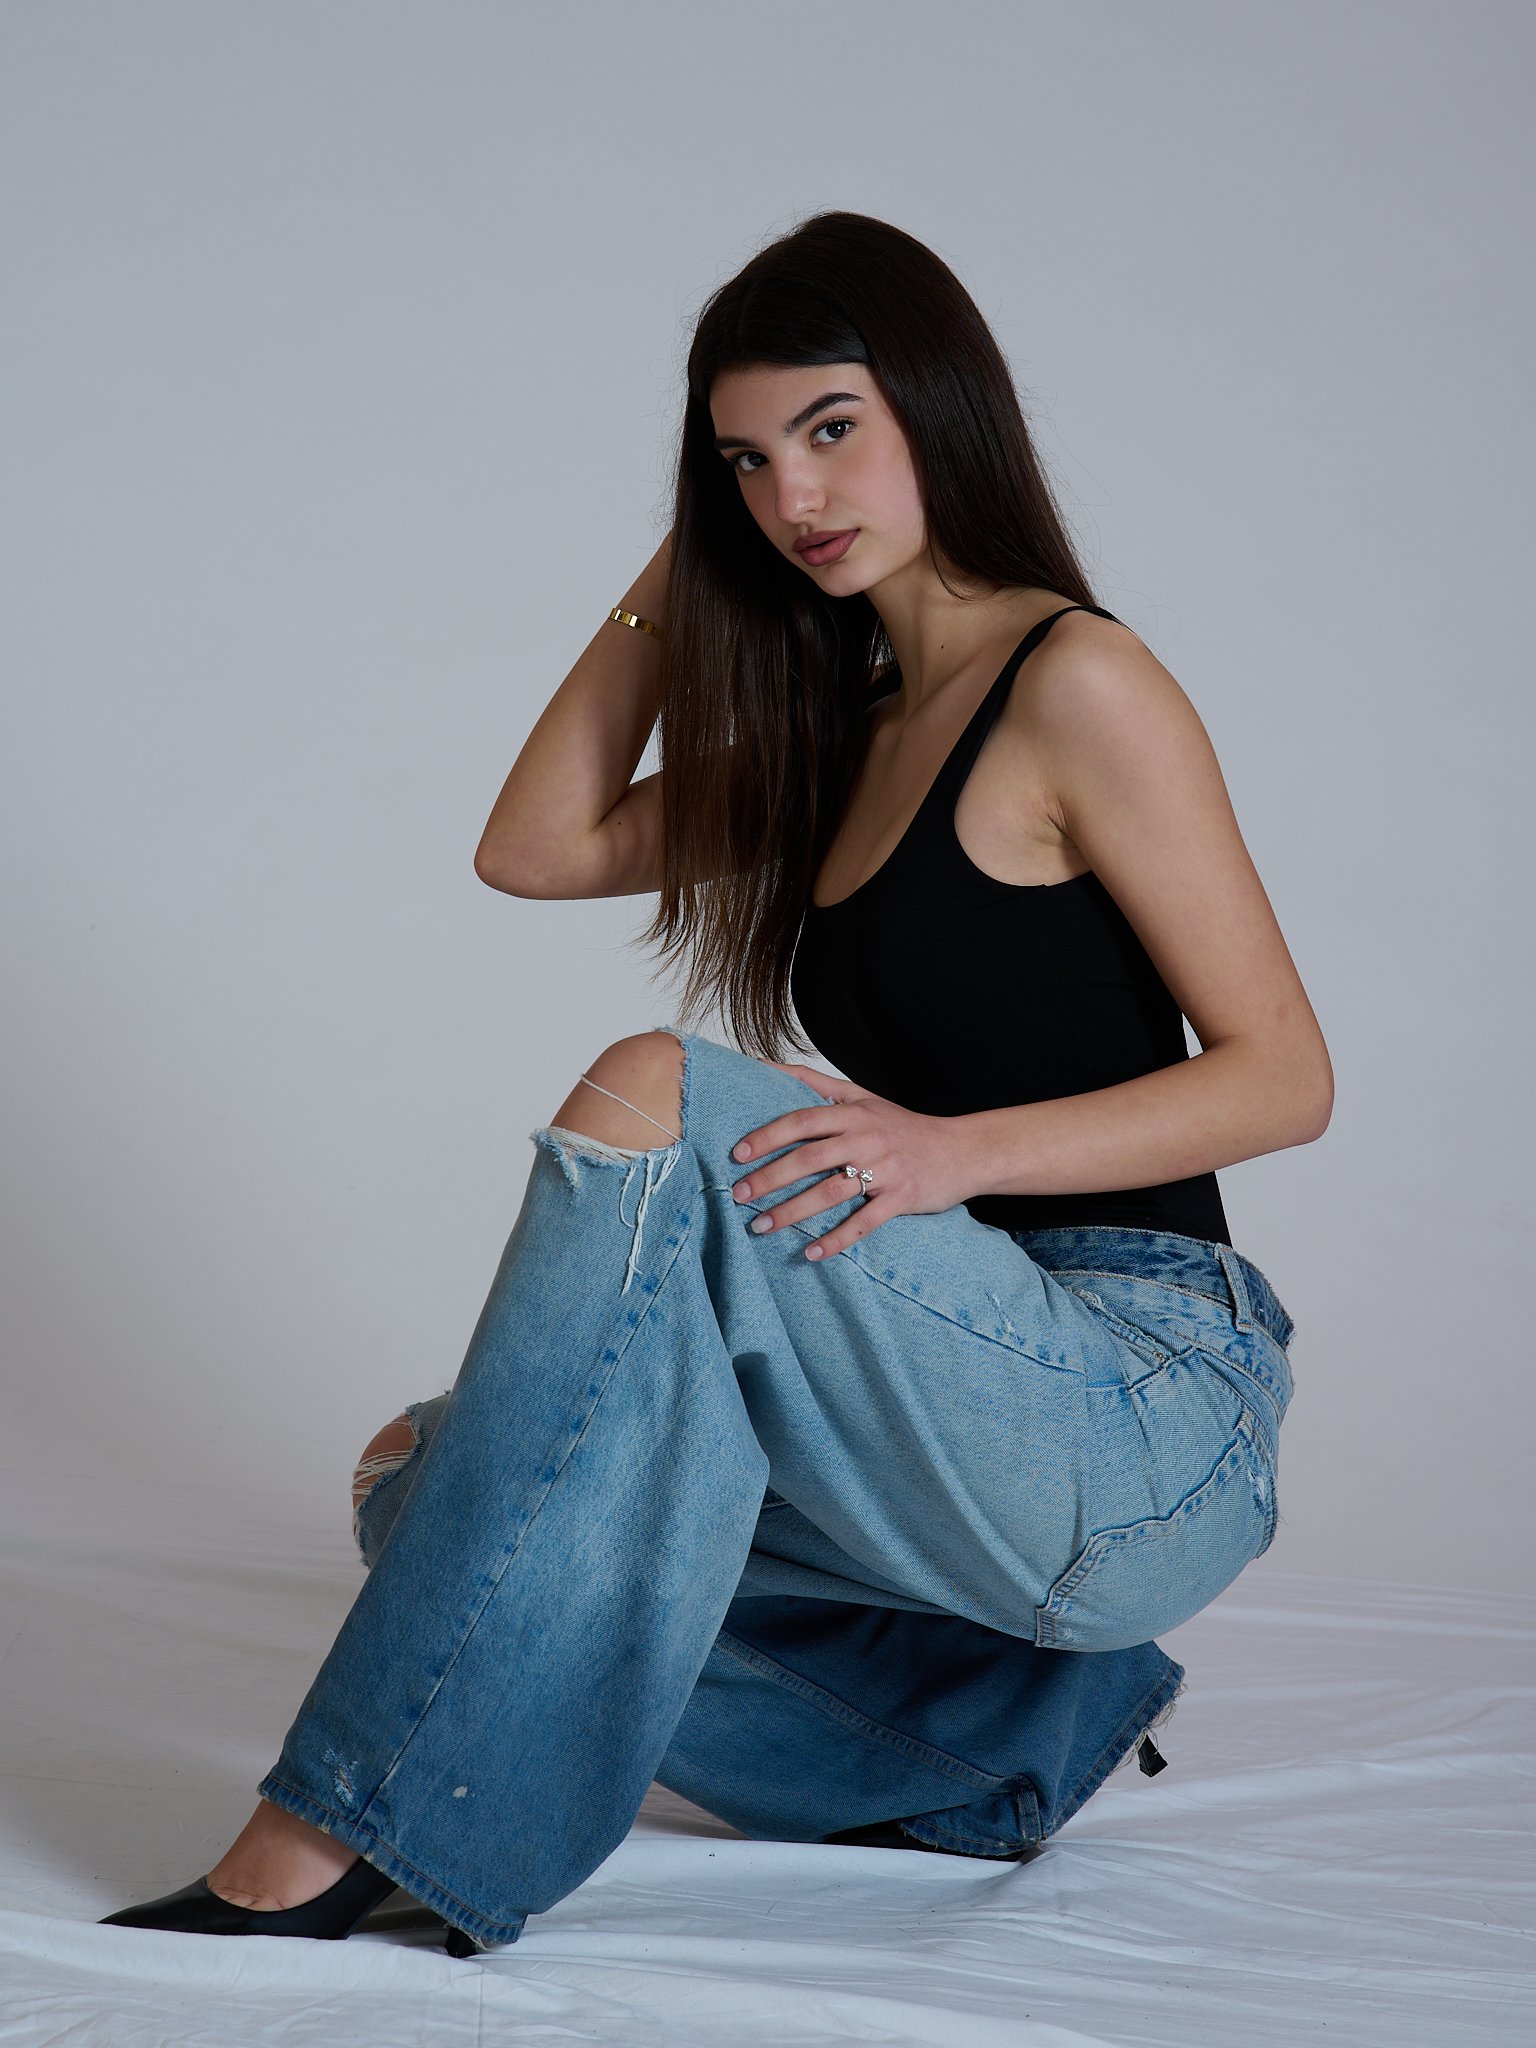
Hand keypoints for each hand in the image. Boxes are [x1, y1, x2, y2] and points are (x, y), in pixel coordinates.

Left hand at [729, 1060, 973, 1260]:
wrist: (963, 1150)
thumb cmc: (903, 1126)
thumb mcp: (863, 1097)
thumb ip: (815, 1084)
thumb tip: (762, 1065)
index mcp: (853, 1113)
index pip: (802, 1120)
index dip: (768, 1135)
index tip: (737, 1153)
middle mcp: (866, 1138)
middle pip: (810, 1158)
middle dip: (770, 1178)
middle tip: (738, 1194)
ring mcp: (885, 1169)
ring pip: (831, 1192)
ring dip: (792, 1212)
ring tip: (761, 1226)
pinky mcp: (901, 1198)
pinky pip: (864, 1223)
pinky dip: (836, 1239)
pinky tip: (810, 1252)